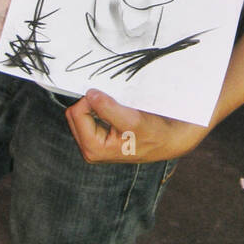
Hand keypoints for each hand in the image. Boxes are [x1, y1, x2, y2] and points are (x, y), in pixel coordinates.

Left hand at [65, 89, 205, 162]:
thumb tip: (90, 95)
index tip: (111, 98)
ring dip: (95, 106)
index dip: (92, 100)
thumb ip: (108, 108)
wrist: (169, 140)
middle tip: (114, 104)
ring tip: (117, 110)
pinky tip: (115, 113)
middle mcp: (90, 149)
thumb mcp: (133, 120)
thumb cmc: (154, 134)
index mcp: (93, 148)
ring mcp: (93, 144)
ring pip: (80, 114)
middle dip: (91, 104)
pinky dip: (99, 109)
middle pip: (74, 114)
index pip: (77, 113)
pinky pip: (88, 117)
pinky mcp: (98, 138)